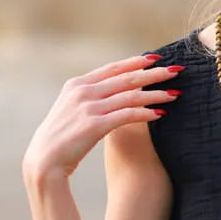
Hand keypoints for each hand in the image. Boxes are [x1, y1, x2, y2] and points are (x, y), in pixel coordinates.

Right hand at [22, 53, 182, 181]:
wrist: (44, 161)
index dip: (135, 62)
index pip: (112, 68)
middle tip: (176, 70)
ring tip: (175, 94)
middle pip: (126, 78)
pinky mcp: (94, 125)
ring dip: (156, 94)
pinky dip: (146, 113)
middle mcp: (83, 91)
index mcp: (77, 84)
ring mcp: (88, 107)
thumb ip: (91, 98)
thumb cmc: (62, 138)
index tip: (156, 58)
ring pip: (131, 95)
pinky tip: (161, 113)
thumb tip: (115, 92)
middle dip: (154, 73)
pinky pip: (127, 115)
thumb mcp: (72, 110)